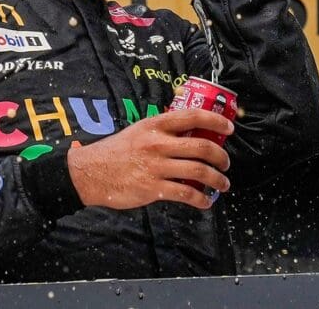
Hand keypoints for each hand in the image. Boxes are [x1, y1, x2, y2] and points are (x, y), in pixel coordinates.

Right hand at [66, 109, 232, 209]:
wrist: (90, 172)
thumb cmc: (115, 151)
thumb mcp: (137, 131)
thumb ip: (161, 132)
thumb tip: (189, 134)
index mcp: (154, 125)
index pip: (192, 116)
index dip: (215, 121)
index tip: (229, 128)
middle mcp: (158, 143)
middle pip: (202, 147)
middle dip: (221, 157)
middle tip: (226, 163)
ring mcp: (156, 166)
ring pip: (199, 171)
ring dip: (217, 179)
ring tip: (223, 183)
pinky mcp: (152, 188)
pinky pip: (186, 194)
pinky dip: (201, 199)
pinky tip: (206, 202)